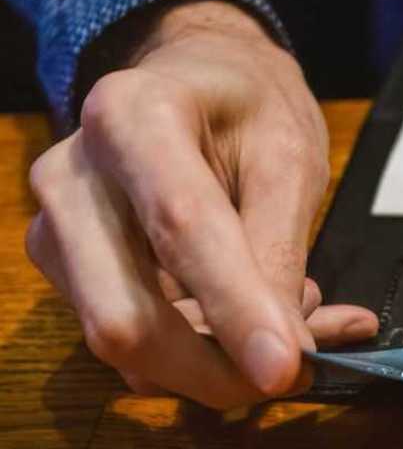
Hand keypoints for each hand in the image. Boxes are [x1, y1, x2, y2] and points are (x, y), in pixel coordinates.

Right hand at [25, 0, 377, 408]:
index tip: (284, 370)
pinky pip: (131, 339)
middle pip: (125, 316)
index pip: (181, 228)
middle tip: (300, 369)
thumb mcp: (288, 156)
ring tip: (290, 306)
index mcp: (131, 116)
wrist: (196, 79)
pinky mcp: (64, 269)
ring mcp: (55, 229)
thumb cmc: (245, 107)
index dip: (235, 309)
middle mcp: (71, 176)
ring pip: (124, 341)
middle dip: (216, 369)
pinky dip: (202, 351)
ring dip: (217, 358)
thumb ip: (281, 250)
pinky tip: (253, 314)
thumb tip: (287, 352)